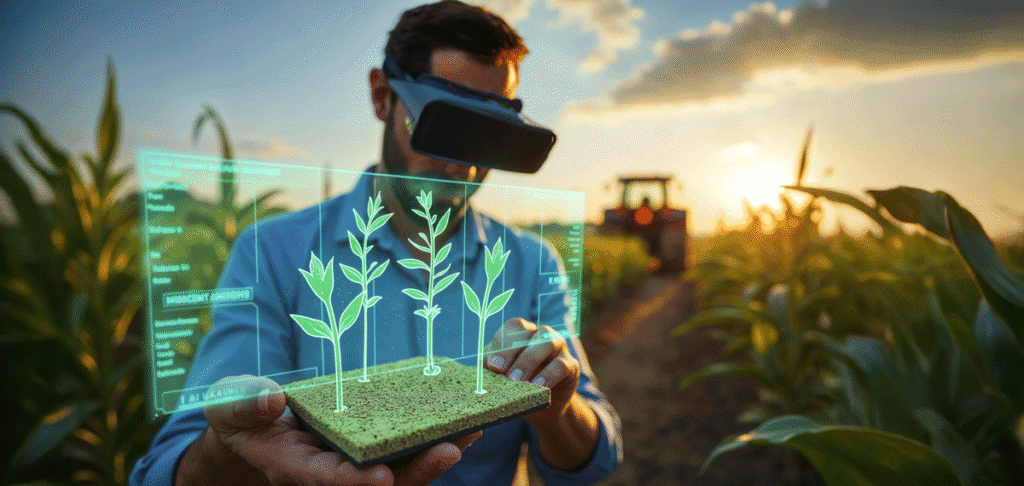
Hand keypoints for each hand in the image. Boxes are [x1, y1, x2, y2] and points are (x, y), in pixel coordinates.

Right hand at [178, 374, 479, 485]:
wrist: (255, 427)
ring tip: (470, 431)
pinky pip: (408, 453)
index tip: (383, 477)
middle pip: (380, 484)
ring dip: (436, 456)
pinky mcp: (371, 452)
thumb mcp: (230, 405)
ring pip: (402, 472)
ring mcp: (353, 466)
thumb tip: (270, 399)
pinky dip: (435, 440)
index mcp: (294, 468)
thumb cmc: (242, 415)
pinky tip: (465, 424)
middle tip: (450, 449)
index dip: (355, 482)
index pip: (328, 481)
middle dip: (415, 471)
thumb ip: (244, 403)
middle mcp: (329, 475)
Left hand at [483, 318, 581, 425]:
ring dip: (530, 360)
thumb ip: (491, 368)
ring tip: (518, 381)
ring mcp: (558, 347)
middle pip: (528, 333)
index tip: (494, 366)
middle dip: (513, 352)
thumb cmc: (513, 385)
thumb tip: (484, 368)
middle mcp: (540, 334)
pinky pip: (561, 365)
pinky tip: (538, 387)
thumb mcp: (498, 375)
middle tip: (504, 374)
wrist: (537, 406)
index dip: (503, 344)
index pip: (512, 327)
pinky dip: (548, 375)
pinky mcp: (570, 366)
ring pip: (547, 342)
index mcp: (521, 332)